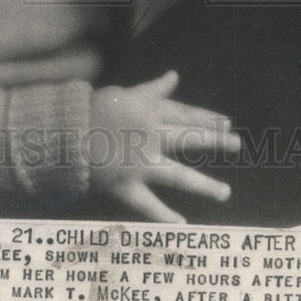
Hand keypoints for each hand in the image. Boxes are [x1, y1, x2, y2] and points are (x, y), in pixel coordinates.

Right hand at [90, 70, 240, 222]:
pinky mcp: (125, 185)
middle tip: (237, 144)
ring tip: (225, 193)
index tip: (227, 122)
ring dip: (202, 185)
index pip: (184, 114)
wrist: (63, 135)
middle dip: (215, 141)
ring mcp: (138, 163)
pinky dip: (163, 216)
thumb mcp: (125, 94)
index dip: (207, 118)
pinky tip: (182, 224)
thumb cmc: (94, 110)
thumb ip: (153, 89)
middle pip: (188, 139)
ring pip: (176, 175)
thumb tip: (174, 76)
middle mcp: (148, 137)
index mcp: (148, 112)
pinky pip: (147, 204)